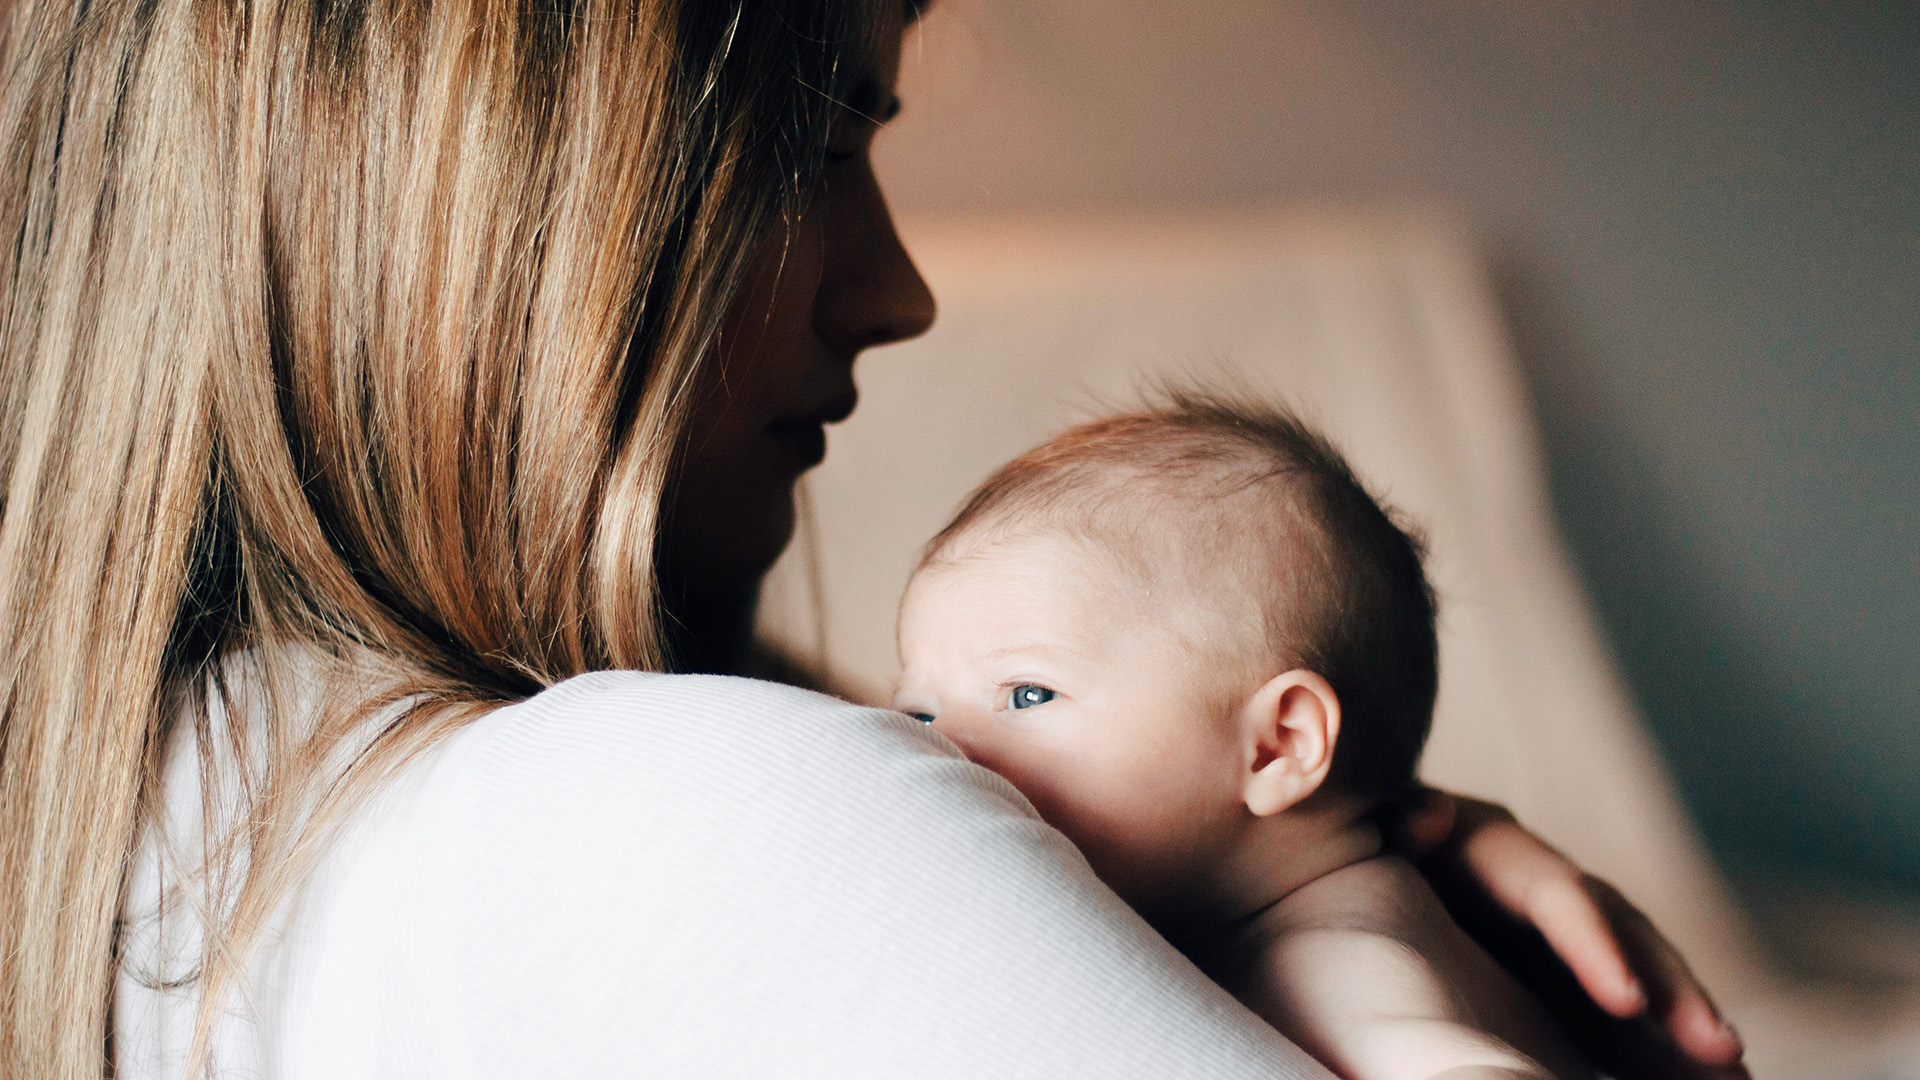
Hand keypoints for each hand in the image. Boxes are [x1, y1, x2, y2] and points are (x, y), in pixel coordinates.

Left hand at [1387, 790, 1747, 1079]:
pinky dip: (1669, 1050)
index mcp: (1494, 851)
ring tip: (1736, 1079)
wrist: (1348, 853)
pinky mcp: (1568, 978)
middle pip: (1622, 937)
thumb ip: (1399, 825)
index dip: (1593, 943)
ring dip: (1687, 1024)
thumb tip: (1428, 814)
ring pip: (1639, 977)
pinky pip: (1629, 1017)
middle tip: (1720, 1050)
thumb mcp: (1374, 830)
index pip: (1556, 895)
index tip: (1627, 999)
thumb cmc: (1353, 845)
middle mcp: (1544, 887)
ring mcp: (1562, 935)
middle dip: (1671, 992)